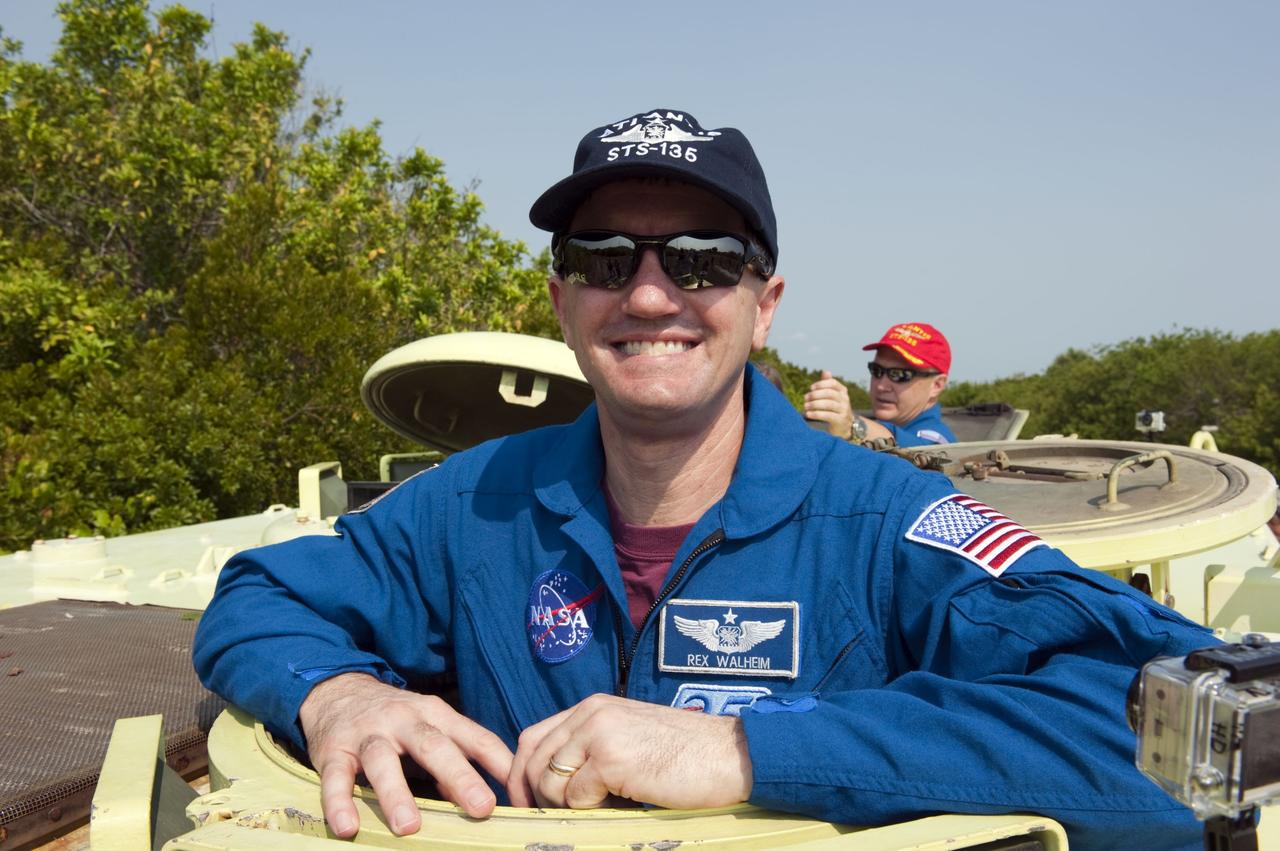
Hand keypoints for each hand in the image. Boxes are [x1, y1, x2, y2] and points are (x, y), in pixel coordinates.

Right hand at [298, 672, 512, 836]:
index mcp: (436, 715)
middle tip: (481, 807)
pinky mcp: (333, 750)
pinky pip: (336, 777)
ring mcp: (369, 734)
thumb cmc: (395, 719)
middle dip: (459, 776)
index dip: (499, 762)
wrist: (338, 691)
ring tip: (409, 827)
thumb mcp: (428, 729)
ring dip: (396, 794)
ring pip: (383, 760)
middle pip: (434, 745)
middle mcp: (404, 720)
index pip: (474, 737)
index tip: (521, 788)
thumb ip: (454, 761)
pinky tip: (348, 826)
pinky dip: (340, 802)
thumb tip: (483, 800)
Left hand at [507, 694, 751, 809]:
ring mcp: (599, 733)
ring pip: (550, 782)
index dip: (521, 773)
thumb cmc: (685, 755)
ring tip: (603, 807)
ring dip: (568, 807)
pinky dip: (592, 811)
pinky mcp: (611, 760)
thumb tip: (553, 786)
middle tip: (552, 819)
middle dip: (533, 796)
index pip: (532, 737)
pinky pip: (576, 797)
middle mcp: (590, 713)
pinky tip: (620, 804)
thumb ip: (591, 749)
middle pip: (533, 759)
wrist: (730, 755)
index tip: (526, 803)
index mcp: (592, 707)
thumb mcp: (628, 739)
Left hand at [804, 370, 854, 438]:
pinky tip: (808, 414)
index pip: (832, 383)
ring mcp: (844, 410)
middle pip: (829, 393)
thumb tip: (825, 371)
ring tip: (805, 406)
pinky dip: (816, 414)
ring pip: (828, 404)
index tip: (811, 388)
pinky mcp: (840, 420)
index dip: (821, 384)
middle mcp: (845, 399)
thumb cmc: (835, 408)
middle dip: (815, 395)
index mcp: (843, 391)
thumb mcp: (833, 396)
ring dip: (814, 404)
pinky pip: (828, 415)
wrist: (845, 426)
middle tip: (805, 398)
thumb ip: (828, 385)